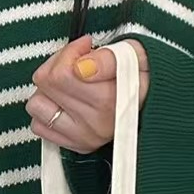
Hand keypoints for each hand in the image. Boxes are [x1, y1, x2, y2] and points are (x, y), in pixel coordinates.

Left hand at [26, 35, 149, 152]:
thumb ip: (108, 58)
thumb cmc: (142, 75)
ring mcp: (84, 137)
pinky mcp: (76, 145)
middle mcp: (96, 123)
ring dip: (47, 90)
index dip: (70, 52)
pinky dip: (47, 110)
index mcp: (110, 100)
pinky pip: (38, 126)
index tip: (85, 48)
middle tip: (76, 62)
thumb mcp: (134, 54)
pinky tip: (65, 102)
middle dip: (57, 64)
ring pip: (37, 105)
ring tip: (68, 83)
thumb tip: (81, 67)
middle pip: (47, 84)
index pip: (63, 73)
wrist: (156, 103)